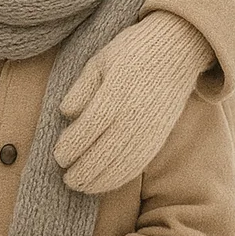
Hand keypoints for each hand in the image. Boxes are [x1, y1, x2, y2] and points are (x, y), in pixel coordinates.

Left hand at [54, 12, 214, 194]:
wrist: (176, 49)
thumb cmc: (131, 52)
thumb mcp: (100, 60)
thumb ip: (82, 88)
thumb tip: (66, 113)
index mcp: (118, 89)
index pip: (92, 125)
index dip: (73, 145)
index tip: (58, 156)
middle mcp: (137, 112)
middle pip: (107, 150)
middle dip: (84, 170)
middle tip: (66, 178)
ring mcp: (151, 127)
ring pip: (124, 163)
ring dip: (100, 180)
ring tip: (80, 186)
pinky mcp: (160, 136)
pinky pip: (139, 163)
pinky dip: (120, 177)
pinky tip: (104, 183)